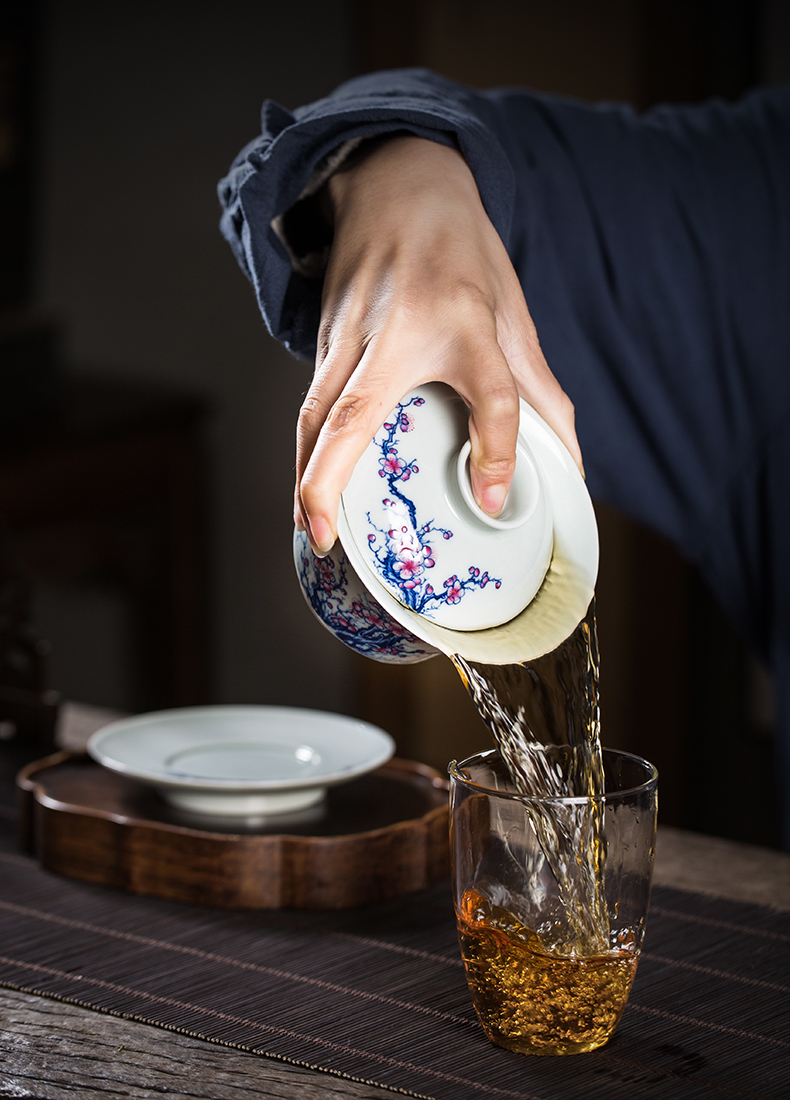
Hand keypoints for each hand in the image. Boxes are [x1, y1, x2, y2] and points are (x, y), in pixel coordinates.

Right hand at [295, 135, 581, 554]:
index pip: (492, 392)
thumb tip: (569, 467)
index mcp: (466, 318)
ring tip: (311, 529)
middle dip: (329, 478)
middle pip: (355, 412)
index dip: (498, 449)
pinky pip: (310, 402)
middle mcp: (399, 330)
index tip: (490, 499)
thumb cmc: (461, 253)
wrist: (397, 182)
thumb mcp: (511, 314)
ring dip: (304, 474)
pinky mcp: (326, 338)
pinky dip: (304, 449)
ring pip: (315, 412)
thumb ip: (539, 392)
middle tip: (327, 534)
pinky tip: (308, 488)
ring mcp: (352, 333)